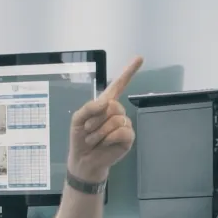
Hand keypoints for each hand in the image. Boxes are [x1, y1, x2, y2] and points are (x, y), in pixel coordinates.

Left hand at [66, 56, 142, 184]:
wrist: (83, 160)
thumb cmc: (80, 138)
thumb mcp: (78, 119)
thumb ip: (89, 107)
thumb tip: (106, 103)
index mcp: (105, 104)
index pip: (118, 85)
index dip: (128, 71)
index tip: (140, 58)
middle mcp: (117, 112)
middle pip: (112, 106)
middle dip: (96, 120)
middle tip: (88, 131)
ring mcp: (124, 125)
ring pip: (116, 120)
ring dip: (100, 131)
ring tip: (94, 140)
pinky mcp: (128, 138)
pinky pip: (122, 131)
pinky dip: (110, 138)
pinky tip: (104, 144)